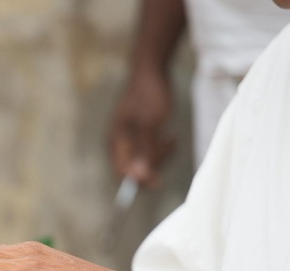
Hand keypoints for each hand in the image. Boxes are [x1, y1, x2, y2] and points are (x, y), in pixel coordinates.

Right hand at [109, 70, 174, 185]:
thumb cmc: (149, 95)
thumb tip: (142, 177)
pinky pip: (149, 151)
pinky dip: (160, 149)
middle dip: (153, 164)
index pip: (122, 172)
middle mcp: (119, 142)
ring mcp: (129, 138)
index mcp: (117, 140)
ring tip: (172, 139)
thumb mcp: (151, 124)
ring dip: (160, 156)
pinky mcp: (139, 134)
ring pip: (144, 160)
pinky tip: (170, 136)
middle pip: (134, 168)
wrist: (151, 70)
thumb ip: (146, 151)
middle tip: (171, 146)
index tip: (158, 181)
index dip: (139, 179)